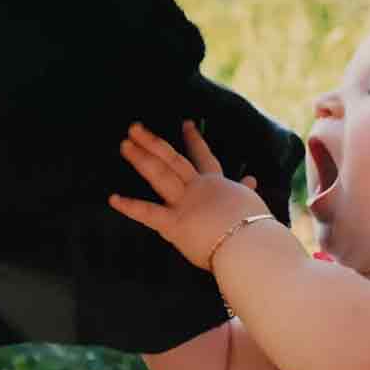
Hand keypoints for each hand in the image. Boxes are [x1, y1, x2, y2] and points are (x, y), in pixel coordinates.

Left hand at [108, 120, 271, 271]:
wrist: (252, 244)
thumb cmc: (257, 229)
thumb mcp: (253, 204)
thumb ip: (245, 191)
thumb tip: (252, 179)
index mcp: (218, 185)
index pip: (204, 157)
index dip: (195, 140)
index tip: (186, 124)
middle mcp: (198, 188)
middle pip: (172, 159)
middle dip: (153, 142)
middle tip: (135, 127)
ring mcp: (185, 203)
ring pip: (159, 174)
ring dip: (141, 158)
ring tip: (124, 144)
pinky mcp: (175, 224)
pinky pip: (148, 213)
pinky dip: (130, 206)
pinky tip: (113, 198)